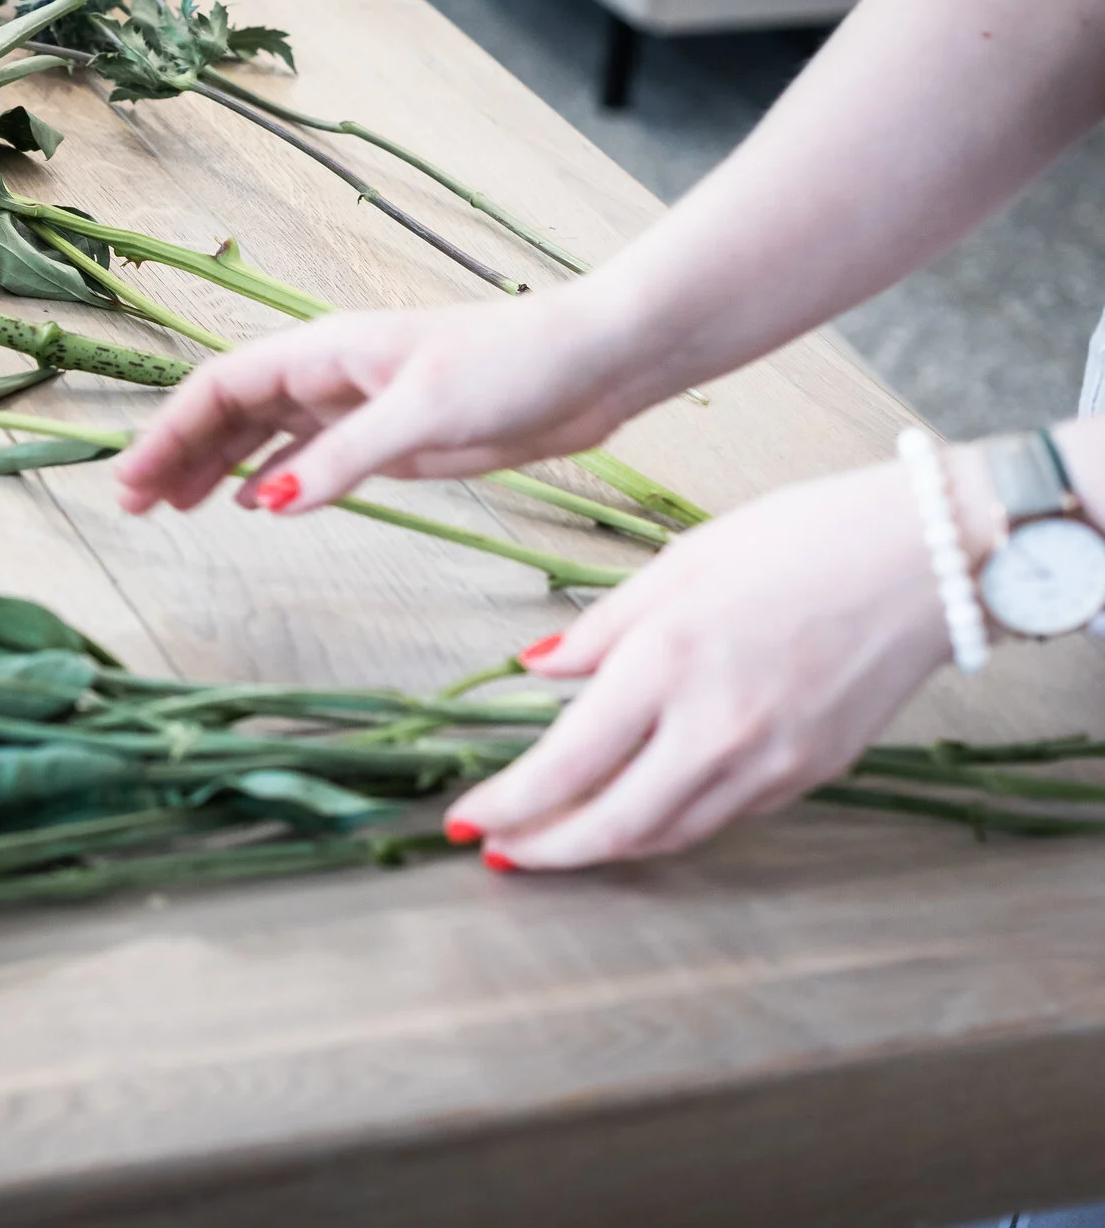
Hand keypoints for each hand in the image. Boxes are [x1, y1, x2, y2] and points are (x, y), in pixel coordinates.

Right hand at [114, 288, 649, 515]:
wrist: (595, 364)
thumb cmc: (514, 367)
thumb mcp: (422, 414)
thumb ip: (343, 458)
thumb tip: (269, 502)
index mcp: (324, 352)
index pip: (221, 388)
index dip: (171, 432)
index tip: (134, 479)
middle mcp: (330, 373)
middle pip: (230, 410)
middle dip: (178, 452)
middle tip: (135, 504)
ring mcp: (360, 404)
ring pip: (264, 433)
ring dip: (215, 466)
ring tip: (174, 508)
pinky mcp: (394, 435)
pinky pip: (311, 455)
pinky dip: (273, 476)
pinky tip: (255, 505)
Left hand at [444, 460, 952, 868]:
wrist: (927, 557)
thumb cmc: (802, 540)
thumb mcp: (678, 565)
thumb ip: (601, 630)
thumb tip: (535, 669)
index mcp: (666, 665)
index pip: (564, 765)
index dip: (508, 806)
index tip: (467, 821)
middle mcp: (715, 728)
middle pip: (611, 826)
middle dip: (544, 851)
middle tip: (500, 853)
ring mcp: (770, 761)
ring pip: (668, 835)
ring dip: (603, 849)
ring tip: (555, 842)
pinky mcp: (811, 774)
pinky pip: (721, 817)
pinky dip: (668, 825)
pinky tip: (638, 810)